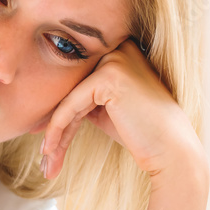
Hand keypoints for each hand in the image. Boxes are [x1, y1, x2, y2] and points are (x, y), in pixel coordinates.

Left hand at [38, 38, 204, 179]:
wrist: (171, 152)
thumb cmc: (140, 133)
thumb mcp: (105, 109)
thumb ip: (82, 98)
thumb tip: (47, 104)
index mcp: (119, 52)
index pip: (76, 81)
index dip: (55, 109)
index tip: (38, 132)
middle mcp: (118, 48)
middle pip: (70, 88)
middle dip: (51, 122)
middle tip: (42, 152)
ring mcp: (115, 58)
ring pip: (68, 99)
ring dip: (53, 133)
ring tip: (47, 161)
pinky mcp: (110, 75)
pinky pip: (71, 106)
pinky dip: (57, 130)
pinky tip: (50, 150)